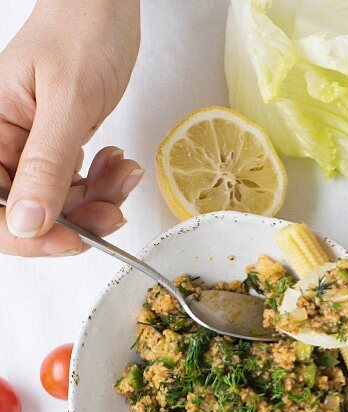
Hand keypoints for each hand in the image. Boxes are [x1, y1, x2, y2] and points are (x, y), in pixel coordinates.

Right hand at [0, 0, 140, 256]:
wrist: (103, 4)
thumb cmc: (80, 30)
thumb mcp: (68, 102)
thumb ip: (47, 166)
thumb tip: (27, 223)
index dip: (31, 236)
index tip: (75, 239)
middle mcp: (0, 145)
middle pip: (29, 216)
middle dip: (76, 220)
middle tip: (113, 209)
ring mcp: (27, 150)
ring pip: (58, 209)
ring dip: (97, 202)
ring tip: (121, 172)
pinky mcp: (54, 151)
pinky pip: (75, 190)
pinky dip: (102, 187)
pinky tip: (117, 165)